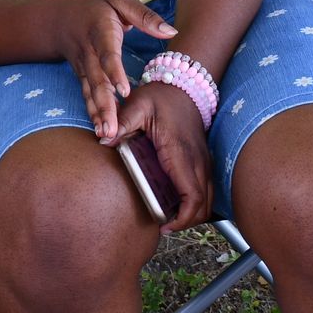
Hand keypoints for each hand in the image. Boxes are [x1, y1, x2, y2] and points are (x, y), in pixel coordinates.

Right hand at [47, 0, 177, 142]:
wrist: (62, 18)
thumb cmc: (99, 7)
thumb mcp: (121, 0)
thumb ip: (145, 15)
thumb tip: (171, 31)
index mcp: (101, 31)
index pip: (107, 54)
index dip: (114, 72)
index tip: (124, 91)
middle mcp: (90, 52)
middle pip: (97, 80)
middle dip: (105, 104)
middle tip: (112, 127)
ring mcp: (84, 67)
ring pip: (91, 92)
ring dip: (98, 113)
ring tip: (107, 134)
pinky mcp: (83, 77)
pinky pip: (87, 96)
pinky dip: (93, 113)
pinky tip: (101, 130)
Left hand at [116, 81, 211, 231]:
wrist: (183, 86)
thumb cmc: (159, 97)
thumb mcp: (138, 105)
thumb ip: (122, 123)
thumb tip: (104, 139)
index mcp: (180, 153)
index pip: (193, 195)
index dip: (183, 218)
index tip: (166, 226)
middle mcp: (198, 161)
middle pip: (204, 204)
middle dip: (187, 221)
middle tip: (164, 227)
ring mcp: (204, 161)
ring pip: (208, 199)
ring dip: (192, 213)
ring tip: (169, 219)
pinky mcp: (203, 160)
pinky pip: (206, 189)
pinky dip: (195, 202)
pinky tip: (176, 204)